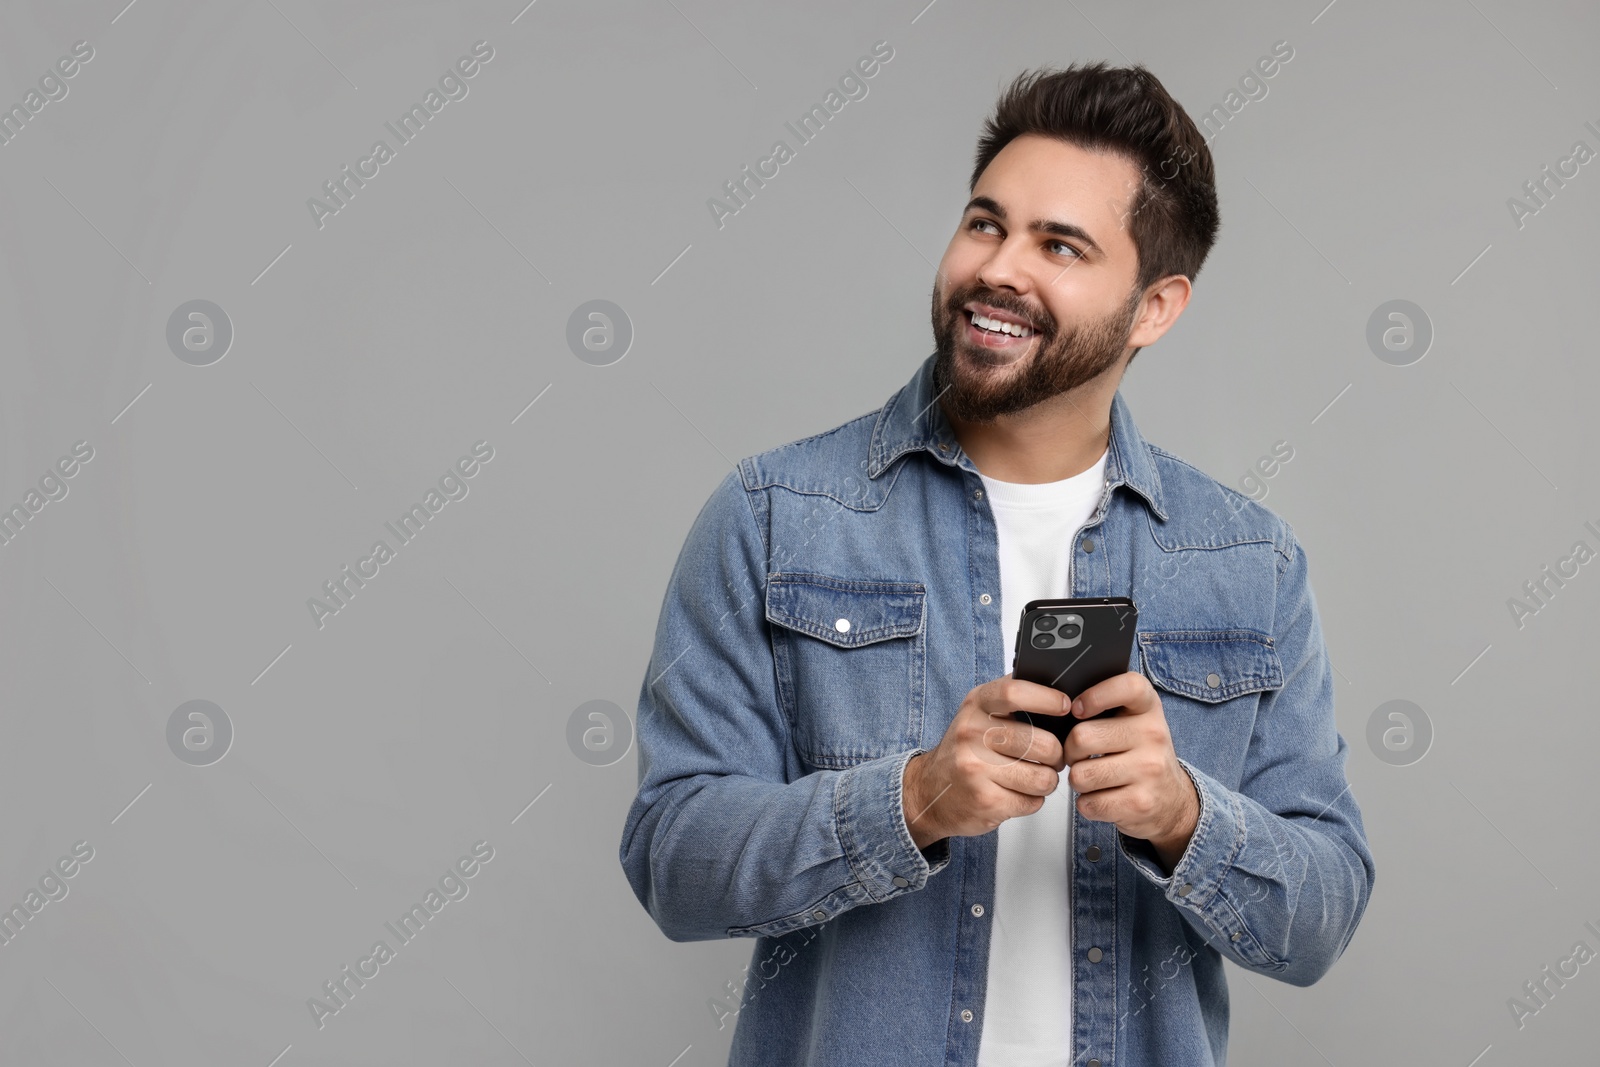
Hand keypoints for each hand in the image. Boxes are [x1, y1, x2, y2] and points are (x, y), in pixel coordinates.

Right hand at [902, 673, 1072, 849]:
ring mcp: (976, 768)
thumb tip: (1061, 697)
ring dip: (1047, 781)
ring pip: (1043, 778)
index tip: (1065, 707)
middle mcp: (972, 733)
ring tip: (1034, 777)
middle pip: (1042, 743)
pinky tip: (1017, 793)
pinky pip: (1032, 802)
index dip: (1048, 699)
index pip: (1015, 692)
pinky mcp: (985, 800)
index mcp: (976, 705)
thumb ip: (1013, 700)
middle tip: (1051, 757)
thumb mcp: (979, 713)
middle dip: (1057, 755)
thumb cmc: (964, 751)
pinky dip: (1032, 800)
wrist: (929, 790)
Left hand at [1063, 672, 1198, 873]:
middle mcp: (1153, 735)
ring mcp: (1149, 770)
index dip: (1096, 695)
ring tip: (1093, 777)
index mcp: (1149, 708)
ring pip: (1081, 775)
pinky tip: (1102, 797)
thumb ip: (1106, 707)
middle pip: (1083, 737)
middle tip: (1080, 756)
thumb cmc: (1141, 754)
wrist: (1173, 800)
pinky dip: (1086, 804)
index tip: (1078, 708)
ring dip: (1078, 780)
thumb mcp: (1134, 721)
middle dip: (1070, 751)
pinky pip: (1089, 803)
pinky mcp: (1140, 803)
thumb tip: (1059, 706)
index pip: (1128, 686)